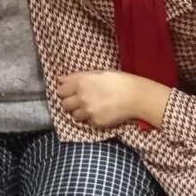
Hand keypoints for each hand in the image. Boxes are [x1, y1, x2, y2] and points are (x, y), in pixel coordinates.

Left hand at [54, 71, 169, 128]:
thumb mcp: (97, 73)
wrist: (135, 96)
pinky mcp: (95, 122)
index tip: (70, 92)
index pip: (60, 90)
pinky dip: (91, 119)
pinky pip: (87, 122)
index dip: (65, 92)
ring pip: (74, 115)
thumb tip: (60, 79)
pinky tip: (100, 112)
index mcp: (81, 82)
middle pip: (64, 105)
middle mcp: (82, 97)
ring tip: (92, 107)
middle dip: (70, 103)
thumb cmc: (118, 81)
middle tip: (80, 101)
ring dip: (80, 112)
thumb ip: (77, 77)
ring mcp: (88, 111)